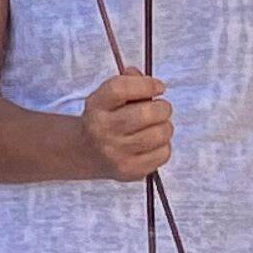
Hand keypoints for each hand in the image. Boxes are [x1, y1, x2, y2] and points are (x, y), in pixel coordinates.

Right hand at [76, 69, 171, 183]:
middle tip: (161, 109)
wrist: (87, 152)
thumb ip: (129, 81)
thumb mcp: (108, 96)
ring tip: (156, 126)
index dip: (146, 84)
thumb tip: (152, 84)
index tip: (158, 87)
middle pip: (146, 114)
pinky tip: (152, 143)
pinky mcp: (129, 171)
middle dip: (162, 108)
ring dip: (165, 127)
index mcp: (96, 106)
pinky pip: (163, 153)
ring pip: (159, 134)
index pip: (120, 89)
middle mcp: (102, 130)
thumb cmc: (106, 118)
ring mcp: (115, 153)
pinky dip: (164, 146)